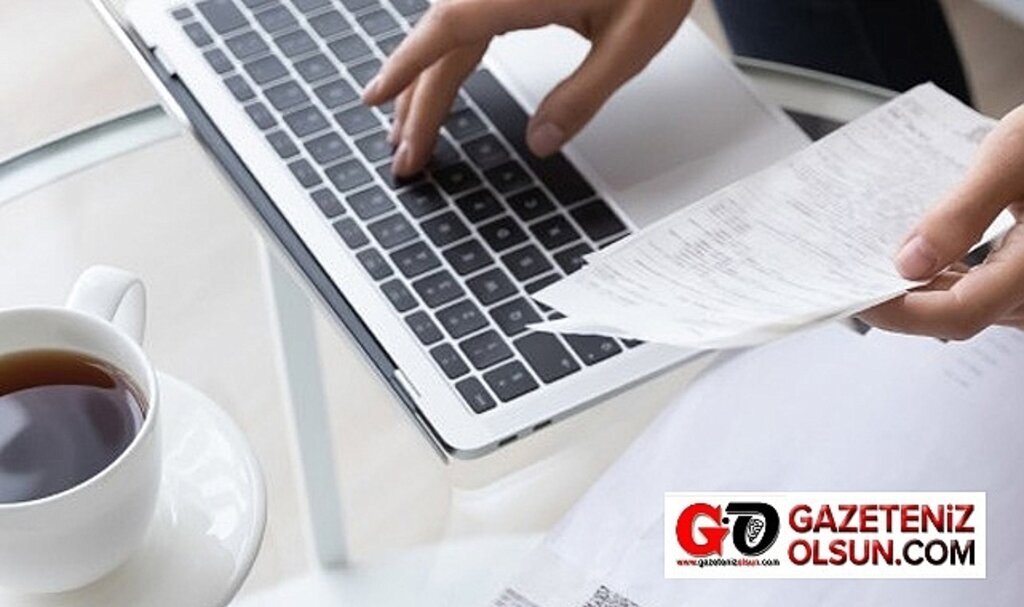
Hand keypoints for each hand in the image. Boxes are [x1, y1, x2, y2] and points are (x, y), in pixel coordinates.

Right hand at [362, 0, 693, 175]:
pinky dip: (448, 59)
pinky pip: (466, 22)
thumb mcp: (633, 39)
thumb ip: (584, 94)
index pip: (447, 33)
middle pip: (441, 44)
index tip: (374, 99)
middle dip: (418, 104)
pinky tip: (441, 82)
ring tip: (411, 130)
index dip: (405, 69)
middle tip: (405, 158)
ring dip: (427, 84)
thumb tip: (542, 141)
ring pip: (449, 35)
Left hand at [860, 104, 1023, 339]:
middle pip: (953, 313)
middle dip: (897, 299)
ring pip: (962, 304)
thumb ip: (962, 212)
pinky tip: (911, 255)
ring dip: (915, 288)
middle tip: (845, 275)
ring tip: (867, 261)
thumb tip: (908, 262)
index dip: (898, 312)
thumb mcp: (1012, 158)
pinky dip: (938, 276)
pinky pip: (975, 288)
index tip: (852, 295)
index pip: (957, 314)